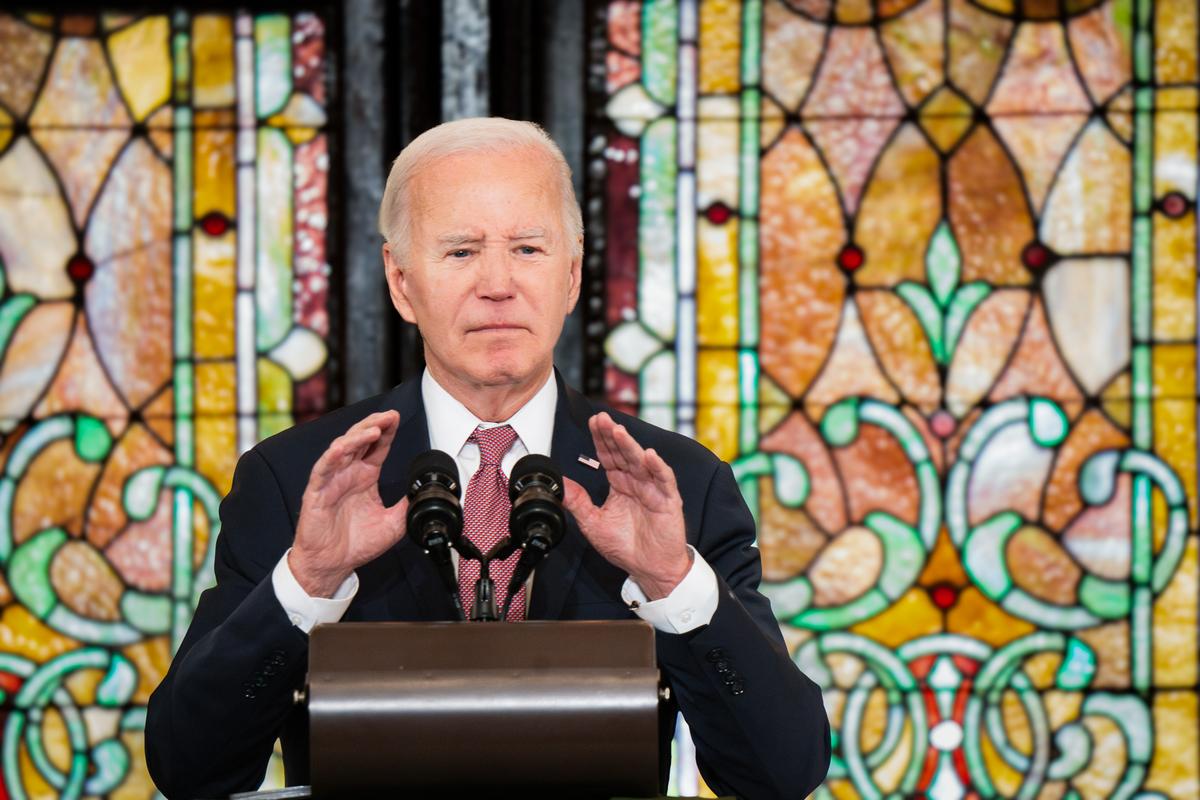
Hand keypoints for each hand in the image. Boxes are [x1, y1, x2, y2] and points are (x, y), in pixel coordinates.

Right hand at [289, 411, 407, 596]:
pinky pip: (322, 470)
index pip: (376, 447)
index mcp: (365, 477)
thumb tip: (424, 492)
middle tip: (389, 416)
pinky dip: (332, 457)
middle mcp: (348, 474)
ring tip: (374, 429)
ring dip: (357, 437)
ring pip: (341, 449)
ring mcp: (331, 481)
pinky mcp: (316, 493)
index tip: (397, 418)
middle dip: (374, 425)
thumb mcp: (393, 524)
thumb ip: (407, 505)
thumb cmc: (356, 544)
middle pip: (359, 440)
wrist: (333, 565)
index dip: (386, 431)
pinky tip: (342, 448)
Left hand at [562, 412, 690, 599]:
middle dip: (612, 435)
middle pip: (623, 453)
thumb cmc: (626, 548)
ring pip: (641, 462)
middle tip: (602, 418)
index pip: (609, 456)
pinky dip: (658, 468)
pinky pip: (664, 480)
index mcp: (619, 485)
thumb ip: (577, 502)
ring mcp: (653, 489)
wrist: (650, 569)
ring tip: (618, 431)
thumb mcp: (593, 524)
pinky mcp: (668, 501)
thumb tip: (559, 485)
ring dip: (630, 446)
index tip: (592, 421)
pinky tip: (649, 456)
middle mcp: (636, 482)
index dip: (601, 439)